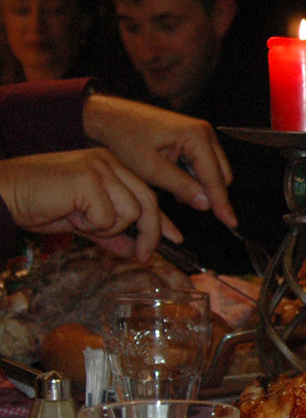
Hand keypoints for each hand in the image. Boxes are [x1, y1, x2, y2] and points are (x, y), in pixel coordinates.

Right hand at [0, 148, 180, 259]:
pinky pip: (108, 217)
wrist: (3, 194)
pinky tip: (69, 215)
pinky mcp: (88, 179)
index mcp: (108, 166)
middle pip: (147, 202)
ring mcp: (99, 168)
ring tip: (79, 220)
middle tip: (141, 255)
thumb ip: (109, 232)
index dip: (161, 220)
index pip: (146, 194)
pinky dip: (91, 225)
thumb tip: (133, 249)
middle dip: (148, 233)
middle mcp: (108, 162)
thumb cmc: (37, 204)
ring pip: (130, 212)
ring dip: (107, 228)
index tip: (175, 240)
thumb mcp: (81, 220)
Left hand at [81, 94, 236, 228]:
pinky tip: (172, 180)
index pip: (215, 177)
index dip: (222, 202)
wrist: (109, 117)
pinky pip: (202, 163)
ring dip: (198, 184)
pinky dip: (192, 176)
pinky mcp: (192, 137)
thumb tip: (206, 204)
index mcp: (196, 136)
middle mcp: (203, 132)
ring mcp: (199, 133)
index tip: (230, 222)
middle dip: (208, 192)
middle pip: (220, 174)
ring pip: (212, 170)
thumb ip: (182, 186)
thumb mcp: (150, 169)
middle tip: (185, 204)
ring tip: (172, 191)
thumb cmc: (124, 138)